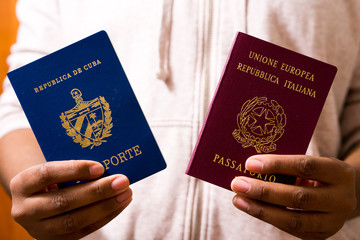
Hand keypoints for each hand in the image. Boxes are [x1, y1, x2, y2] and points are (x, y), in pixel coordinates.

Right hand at [10, 160, 131, 239]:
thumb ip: (74, 168)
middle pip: (64, 201)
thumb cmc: (53, 178)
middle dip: (97, 191)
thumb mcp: (55, 169)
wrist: (37, 201)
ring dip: (105, 206)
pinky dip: (105, 216)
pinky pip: (84, 230)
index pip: (47, 174)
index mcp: (23, 183)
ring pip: (75, 220)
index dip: (74, 170)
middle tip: (122, 180)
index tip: (100, 167)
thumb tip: (108, 167)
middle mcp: (25, 209)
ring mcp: (39, 229)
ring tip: (126, 193)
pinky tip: (120, 204)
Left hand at [231, 155, 356, 239]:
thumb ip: (288, 165)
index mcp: (339, 173)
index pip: (305, 166)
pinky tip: (251, 208)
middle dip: (263, 191)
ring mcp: (333, 221)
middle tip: (237, 183)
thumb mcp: (313, 163)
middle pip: (298, 197)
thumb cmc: (318, 173)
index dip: (276, 164)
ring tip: (238, 200)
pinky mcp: (321, 235)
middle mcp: (341, 199)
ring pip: (293, 219)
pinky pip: (291, 228)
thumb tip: (251, 167)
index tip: (250, 163)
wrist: (342, 195)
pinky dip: (269, 217)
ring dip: (260, 210)